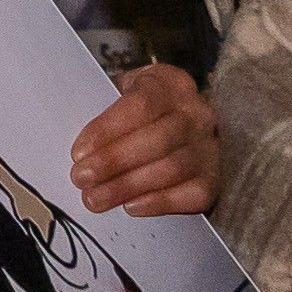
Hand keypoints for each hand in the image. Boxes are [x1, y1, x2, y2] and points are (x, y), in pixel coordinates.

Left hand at [70, 62, 216, 218]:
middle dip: (114, 162)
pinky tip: (131, 207)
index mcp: (171, 84)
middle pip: (157, 140)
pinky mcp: (214, 180)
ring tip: (95, 199)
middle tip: (80, 179)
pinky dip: (160, 202)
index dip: (108, 129)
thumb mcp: (122, 94)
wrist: (181, 126)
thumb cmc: (140, 110)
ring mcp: (210, 148)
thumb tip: (78, 143)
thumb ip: (103, 109)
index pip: (141, 104)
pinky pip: (191, 195)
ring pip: (172, 169)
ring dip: (128, 186)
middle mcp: (197, 114)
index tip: (78, 152)